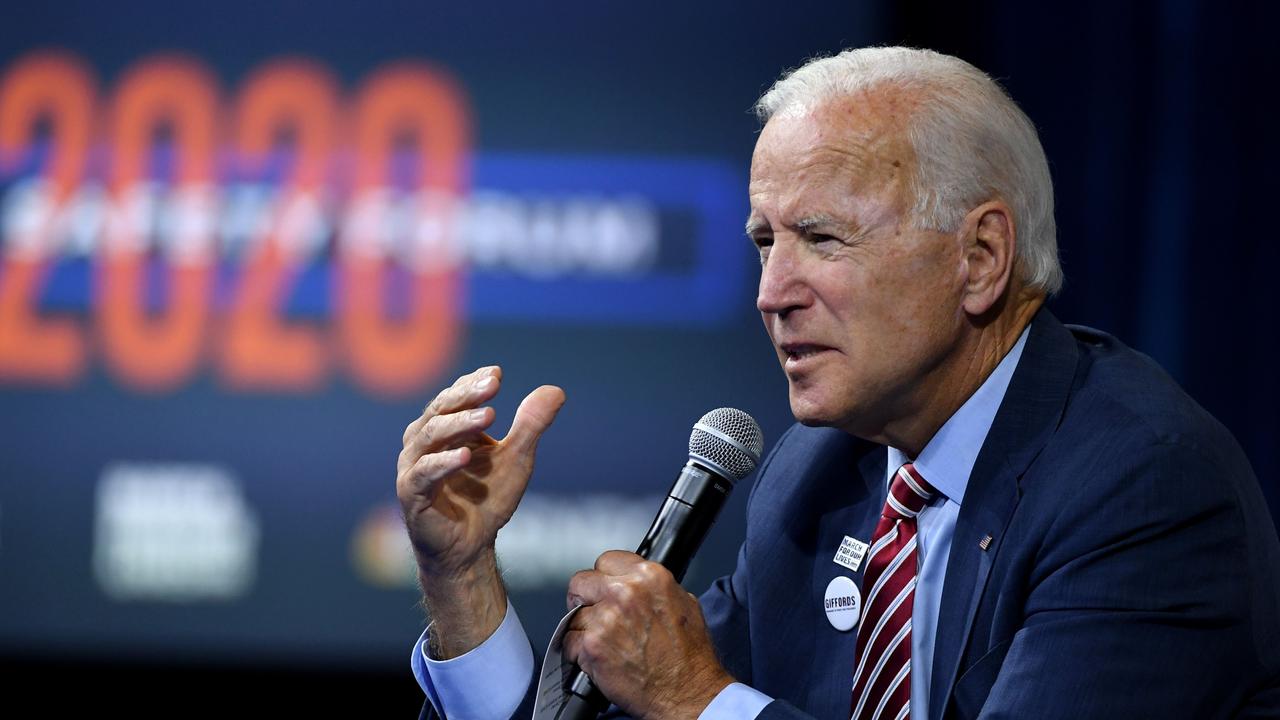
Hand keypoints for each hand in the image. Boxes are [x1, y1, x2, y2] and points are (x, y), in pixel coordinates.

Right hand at [397, 365, 564, 655]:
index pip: (455, 396)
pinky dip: (444, 463)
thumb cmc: (487, 499)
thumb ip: (531, 425)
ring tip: (489, 416)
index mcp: (445, 428)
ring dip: (460, 424)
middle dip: (467, 396)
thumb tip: (555, 391)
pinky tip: (466, 455)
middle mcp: (423, 442)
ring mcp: (414, 467)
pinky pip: (424, 474)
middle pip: (441, 410)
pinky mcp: (412, 494)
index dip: (473, 383)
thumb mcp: (516, 459)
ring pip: (431, 436)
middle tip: (493, 386)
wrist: (470, 548)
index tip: (497, 375)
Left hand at [563, 551, 734, 719]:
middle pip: (581, 582)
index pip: (606, 560)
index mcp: (649, 577)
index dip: (603, 577)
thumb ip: (653, 588)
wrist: (688, 692)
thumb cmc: (690, 656)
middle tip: (593, 613)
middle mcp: (625, 593)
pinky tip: (597, 659)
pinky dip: (578, 654)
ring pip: (574, 615)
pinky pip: (569, 643)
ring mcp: (606, 618)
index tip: (602, 588)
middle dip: (584, 598)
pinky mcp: (592, 646)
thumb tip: (635, 584)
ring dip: (583, 629)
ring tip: (604, 644)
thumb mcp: (684, 603)